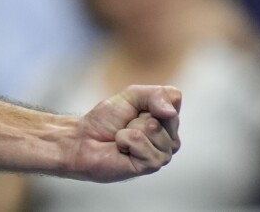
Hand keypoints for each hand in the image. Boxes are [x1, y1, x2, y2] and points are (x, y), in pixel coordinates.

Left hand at [60, 84, 181, 182]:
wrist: (84, 140)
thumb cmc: (106, 120)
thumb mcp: (131, 96)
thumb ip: (156, 95)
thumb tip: (171, 112)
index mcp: (168, 121)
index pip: (174, 98)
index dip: (150, 98)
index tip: (135, 109)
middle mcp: (170, 139)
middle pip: (166, 114)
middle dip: (138, 115)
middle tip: (126, 125)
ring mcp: (163, 154)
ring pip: (153, 129)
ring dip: (130, 129)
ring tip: (123, 137)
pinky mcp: (151, 165)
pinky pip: (140, 141)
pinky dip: (124, 140)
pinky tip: (121, 148)